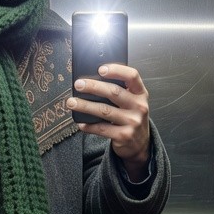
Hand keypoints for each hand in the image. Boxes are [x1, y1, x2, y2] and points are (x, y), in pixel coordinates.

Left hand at [68, 64, 150, 178]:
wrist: (140, 144)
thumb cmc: (131, 117)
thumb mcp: (133, 102)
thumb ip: (121, 91)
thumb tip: (93, 80)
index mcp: (141, 94)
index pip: (132, 76)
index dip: (117, 70)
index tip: (101, 69)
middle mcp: (139, 107)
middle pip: (114, 92)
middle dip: (93, 87)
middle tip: (78, 85)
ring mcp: (132, 122)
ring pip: (104, 110)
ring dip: (85, 106)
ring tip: (72, 102)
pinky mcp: (124, 136)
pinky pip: (102, 128)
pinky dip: (89, 125)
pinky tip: (81, 123)